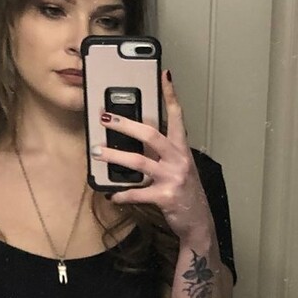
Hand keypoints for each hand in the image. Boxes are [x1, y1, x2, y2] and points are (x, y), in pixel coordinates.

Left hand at [91, 71, 214, 247]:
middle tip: (106, 118)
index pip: (177, 116)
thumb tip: (135, 139)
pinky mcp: (165, 197)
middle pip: (151, 134)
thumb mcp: (178, 166)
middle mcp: (178, 159)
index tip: (164, 76)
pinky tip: (111, 194)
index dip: (170, 95)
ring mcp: (172, 178)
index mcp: (182, 148)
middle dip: (125, 124)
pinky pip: (138, 193)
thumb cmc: (184, 191)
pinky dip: (122, 194)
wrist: (198, 221)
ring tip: (99, 152)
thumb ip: (161, 152)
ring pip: (139, 161)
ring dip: (116, 156)